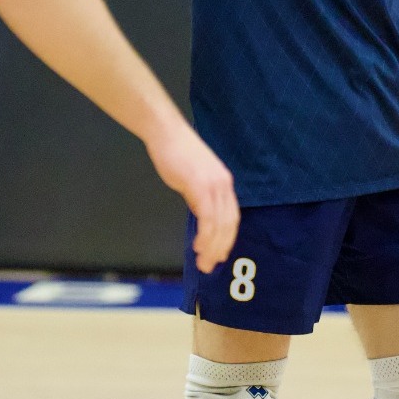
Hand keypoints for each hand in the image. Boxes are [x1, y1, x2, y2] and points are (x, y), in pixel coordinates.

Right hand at [146, 124, 238, 273]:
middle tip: (211, 265)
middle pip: (229, 223)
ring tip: (204, 262)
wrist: (167, 133)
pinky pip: (207, 217)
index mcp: (224, 182)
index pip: (232, 216)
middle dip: (221, 247)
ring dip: (212, 247)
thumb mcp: (193, 177)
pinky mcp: (200, 186)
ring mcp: (213, 185)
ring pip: (219, 224)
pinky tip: (198, 246)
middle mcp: (223, 184)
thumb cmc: (176, 153)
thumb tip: (200, 214)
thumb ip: (199, 195)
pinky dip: (205, 235)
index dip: (227, 237)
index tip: (220, 253)